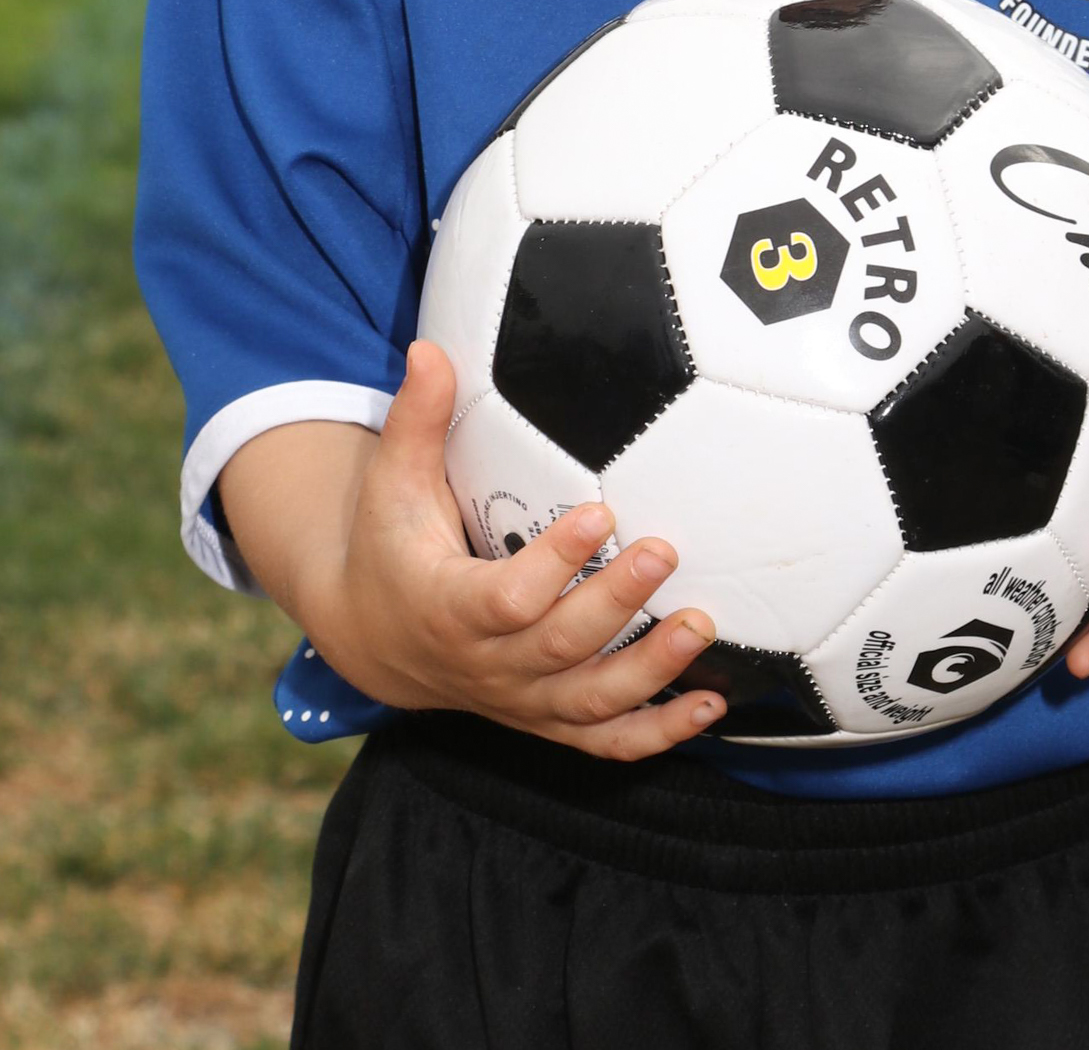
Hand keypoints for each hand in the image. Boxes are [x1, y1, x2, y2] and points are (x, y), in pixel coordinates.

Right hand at [221, 340, 725, 760]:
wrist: (378, 641)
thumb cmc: (392, 546)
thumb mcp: (392, 485)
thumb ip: (415, 420)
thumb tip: (428, 347)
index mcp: (448, 609)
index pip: (507, 598)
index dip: (556, 562)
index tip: (602, 509)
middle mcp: (487, 667)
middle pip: (560, 647)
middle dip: (616, 602)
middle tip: (665, 550)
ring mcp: (521, 702)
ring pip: (591, 701)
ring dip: (651, 670)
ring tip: (702, 624)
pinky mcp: (547, 721)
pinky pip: (604, 740)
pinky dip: (657, 731)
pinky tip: (709, 706)